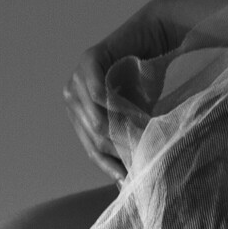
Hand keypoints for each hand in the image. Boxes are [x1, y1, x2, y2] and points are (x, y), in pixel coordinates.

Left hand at [62, 0, 185, 181]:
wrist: (155, 42)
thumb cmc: (146, 84)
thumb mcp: (134, 122)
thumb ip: (126, 146)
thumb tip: (127, 187)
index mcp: (78, 114)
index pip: (92, 149)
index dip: (110, 166)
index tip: (129, 180)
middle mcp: (72, 97)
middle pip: (92, 138)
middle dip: (117, 151)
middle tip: (140, 160)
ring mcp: (77, 78)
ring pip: (95, 121)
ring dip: (118, 134)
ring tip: (140, 141)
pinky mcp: (89, 60)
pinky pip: (98, 93)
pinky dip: (115, 108)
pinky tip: (132, 117)